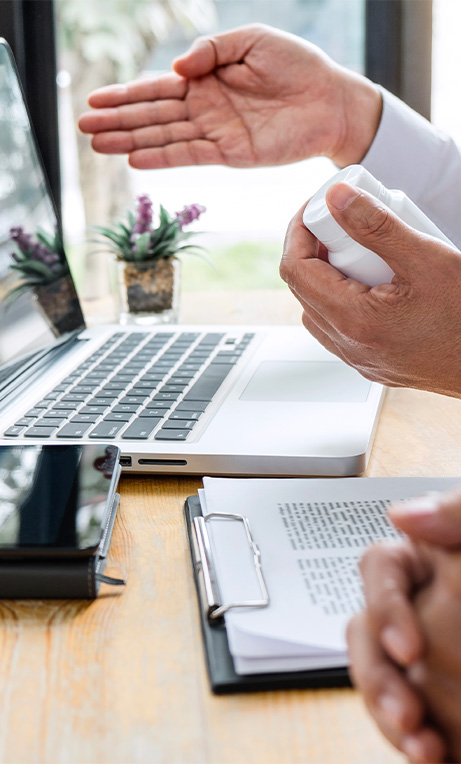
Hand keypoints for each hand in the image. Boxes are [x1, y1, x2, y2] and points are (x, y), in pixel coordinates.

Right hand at [78, 23, 381, 169]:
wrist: (331, 99)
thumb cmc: (296, 64)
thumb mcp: (251, 40)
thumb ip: (211, 50)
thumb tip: (177, 70)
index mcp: (206, 79)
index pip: (157, 89)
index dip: (125, 95)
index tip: (94, 100)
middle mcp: (205, 109)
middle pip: (153, 116)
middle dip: (117, 121)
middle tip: (83, 128)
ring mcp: (216, 133)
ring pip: (164, 138)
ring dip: (131, 142)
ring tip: (98, 145)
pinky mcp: (232, 154)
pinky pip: (191, 155)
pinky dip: (164, 158)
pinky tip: (136, 159)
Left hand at [280, 182, 460, 396]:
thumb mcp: (425, 259)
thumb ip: (376, 226)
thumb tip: (336, 198)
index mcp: (353, 322)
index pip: (296, 271)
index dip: (297, 232)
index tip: (316, 208)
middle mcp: (350, 347)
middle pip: (304, 290)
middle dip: (314, 250)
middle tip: (341, 223)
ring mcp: (361, 360)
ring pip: (319, 313)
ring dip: (328, 277)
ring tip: (358, 252)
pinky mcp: (375, 365)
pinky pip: (341, 330)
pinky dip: (344, 301)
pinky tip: (373, 284)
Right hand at [347, 487, 460, 762]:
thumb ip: (459, 515)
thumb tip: (403, 515)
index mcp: (426, 558)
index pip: (379, 569)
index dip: (384, 606)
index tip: (409, 648)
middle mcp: (417, 603)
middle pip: (367, 632)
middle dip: (378, 678)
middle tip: (407, 713)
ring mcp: (425, 652)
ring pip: (380, 677)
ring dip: (389, 714)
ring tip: (421, 748)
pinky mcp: (437, 694)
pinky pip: (406, 715)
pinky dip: (413, 739)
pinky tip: (433, 754)